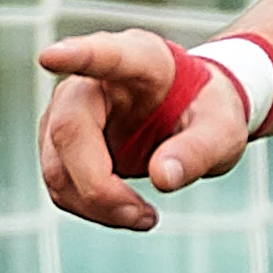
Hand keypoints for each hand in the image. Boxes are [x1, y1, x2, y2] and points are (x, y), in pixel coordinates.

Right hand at [36, 30, 249, 231]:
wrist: (192, 116)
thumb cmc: (205, 113)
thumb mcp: (222, 131)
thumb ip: (198, 151)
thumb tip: (162, 178)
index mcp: (141, 61)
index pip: (104, 55)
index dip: (75, 57)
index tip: (49, 58)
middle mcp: (93, 80)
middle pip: (70, 131)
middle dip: (99, 187)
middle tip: (146, 217)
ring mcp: (68, 110)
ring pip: (57, 166)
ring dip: (96, 205)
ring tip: (144, 216)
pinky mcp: (61, 142)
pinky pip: (60, 184)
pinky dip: (90, 208)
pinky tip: (126, 210)